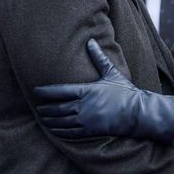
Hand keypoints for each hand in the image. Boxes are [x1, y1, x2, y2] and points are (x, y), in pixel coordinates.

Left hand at [34, 39, 173, 143]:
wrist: (136, 112)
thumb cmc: (125, 91)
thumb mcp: (112, 72)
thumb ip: (98, 57)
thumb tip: (90, 41)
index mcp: (86, 91)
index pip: (60, 91)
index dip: (46, 92)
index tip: (36, 91)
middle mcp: (83, 106)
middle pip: (57, 108)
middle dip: (46, 108)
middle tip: (37, 108)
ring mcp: (85, 120)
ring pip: (61, 121)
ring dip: (49, 120)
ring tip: (42, 119)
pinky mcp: (90, 131)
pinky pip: (69, 132)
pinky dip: (59, 131)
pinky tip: (54, 130)